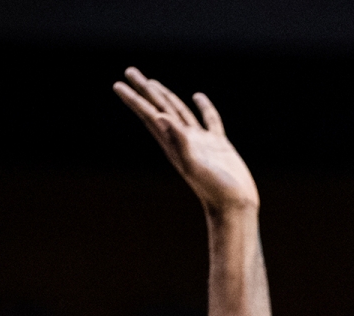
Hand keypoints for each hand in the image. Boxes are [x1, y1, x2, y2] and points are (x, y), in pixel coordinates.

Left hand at [114, 68, 257, 211]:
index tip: (118, 84)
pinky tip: (198, 96)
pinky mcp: (218, 144)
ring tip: (152, 83)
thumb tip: (160, 117)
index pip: (149, 115)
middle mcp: (183, 140)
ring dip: (165, 96)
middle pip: (159, 108)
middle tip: (130, 71)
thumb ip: (178, 141)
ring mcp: (200, 142)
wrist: (235, 206)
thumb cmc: (214, 190)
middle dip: (144, 90)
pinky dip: (203, 106)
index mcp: (173, 144)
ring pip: (179, 112)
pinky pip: (209, 119)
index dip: (134, 99)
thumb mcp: (193, 165)